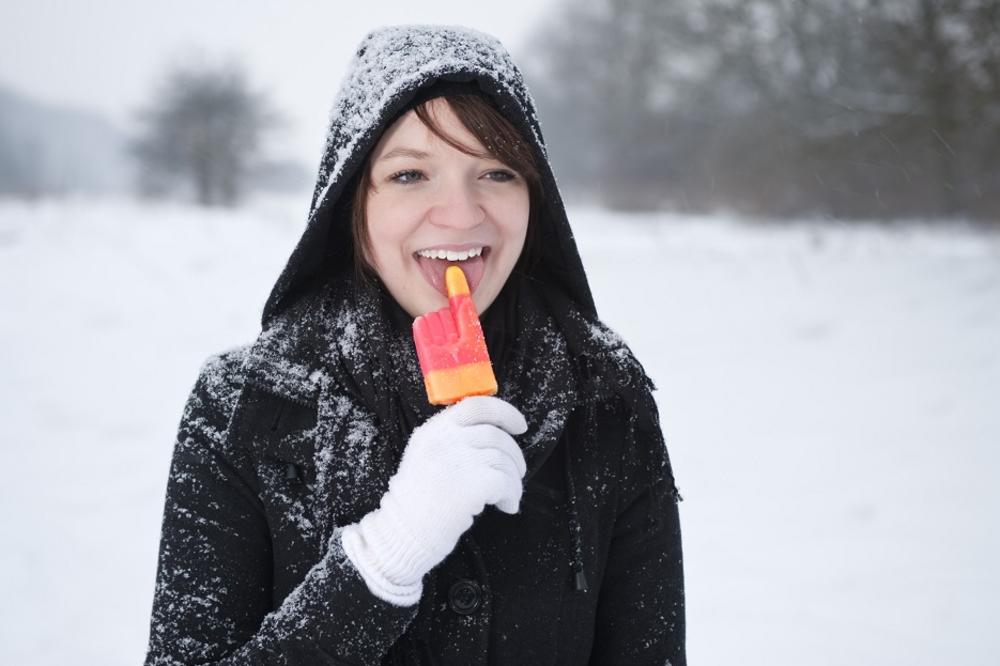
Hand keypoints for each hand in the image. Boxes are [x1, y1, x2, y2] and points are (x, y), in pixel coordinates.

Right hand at [340, 396, 527, 604]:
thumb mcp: (425, 457)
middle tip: (517, 473)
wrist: (401, 534)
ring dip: (514, 480)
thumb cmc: (416, 502)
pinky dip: (513, 495)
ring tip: (509, 497)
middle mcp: (444, 440)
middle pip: (495, 435)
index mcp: (433, 431)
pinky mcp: (471, 485)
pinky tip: (507, 506)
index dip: (504, 412)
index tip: (520, 426)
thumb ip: (451, 442)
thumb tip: (496, 438)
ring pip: (503, 460)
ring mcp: (458, 461)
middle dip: (513, 455)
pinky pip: (506, 483)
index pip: (476, 406)